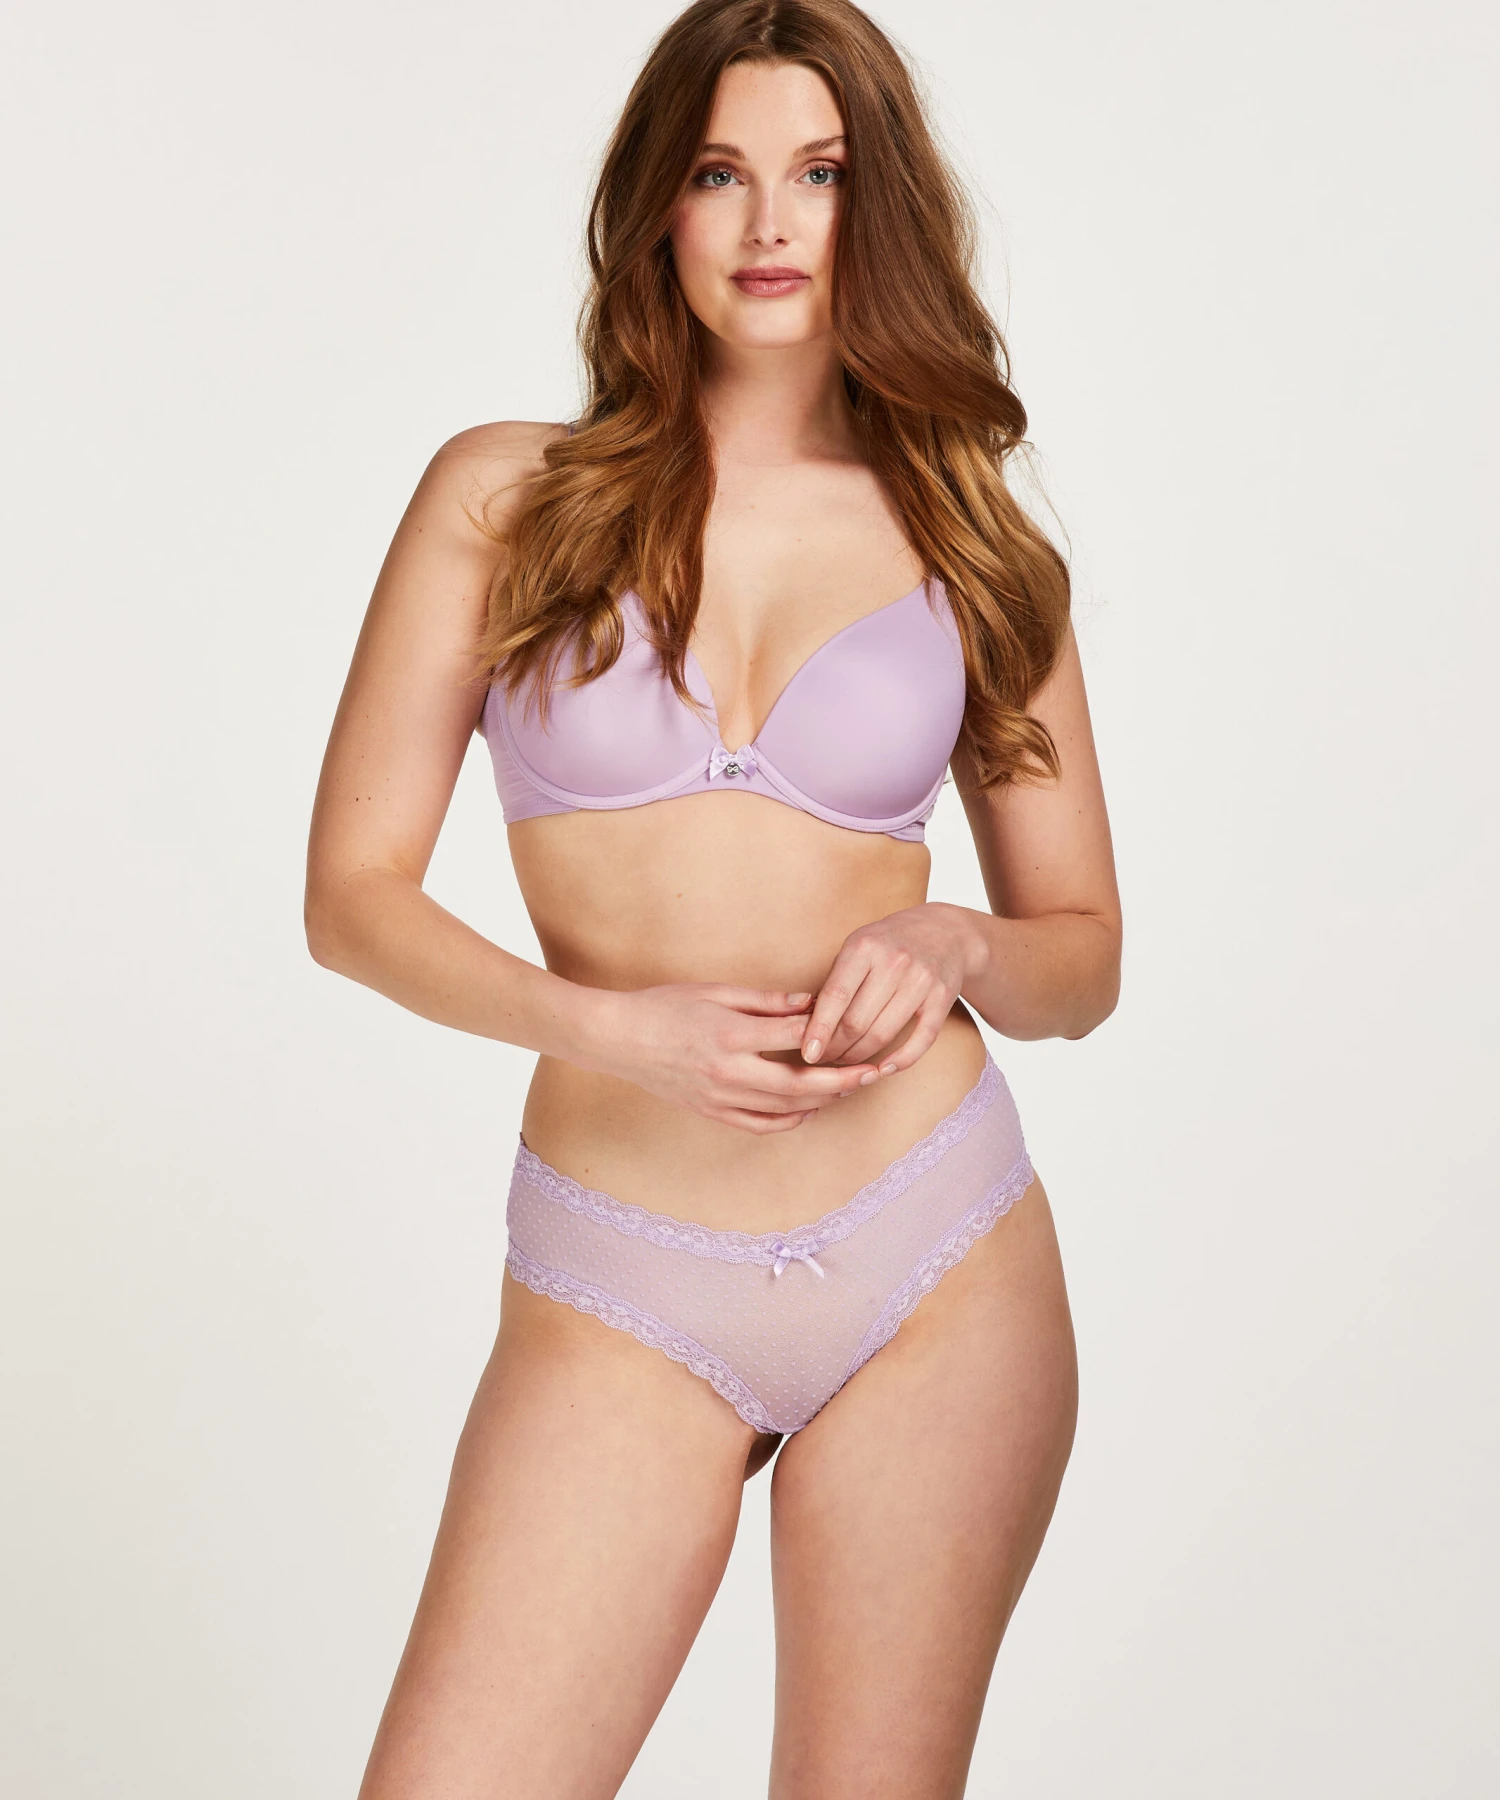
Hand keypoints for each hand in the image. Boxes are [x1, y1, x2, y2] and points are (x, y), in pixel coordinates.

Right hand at [588, 983, 880, 1133]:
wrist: (617, 1039)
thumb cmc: (663, 1006)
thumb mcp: (714, 991)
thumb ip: (764, 1000)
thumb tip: (808, 1002)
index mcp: (731, 1034)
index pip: (794, 1035)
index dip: (828, 1030)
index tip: (856, 1024)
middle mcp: (730, 1071)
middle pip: (800, 1083)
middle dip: (841, 1079)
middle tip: (873, 1072)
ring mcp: (720, 1097)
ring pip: (784, 1108)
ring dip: (821, 1101)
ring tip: (848, 1089)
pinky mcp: (711, 1112)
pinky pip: (758, 1124)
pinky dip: (788, 1120)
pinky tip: (807, 1110)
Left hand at [801, 904, 985, 1075]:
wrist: (945, 932)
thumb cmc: (889, 943)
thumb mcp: (858, 945)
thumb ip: (836, 980)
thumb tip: (806, 1024)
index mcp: (864, 947)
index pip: (835, 996)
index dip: (819, 1029)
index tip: (807, 1054)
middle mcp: (894, 962)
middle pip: (856, 1021)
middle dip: (835, 1048)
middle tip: (824, 1059)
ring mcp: (921, 981)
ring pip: (882, 1034)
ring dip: (860, 1057)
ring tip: (845, 1062)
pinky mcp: (942, 998)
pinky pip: (919, 1040)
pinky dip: (900, 1061)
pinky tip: (882, 1069)